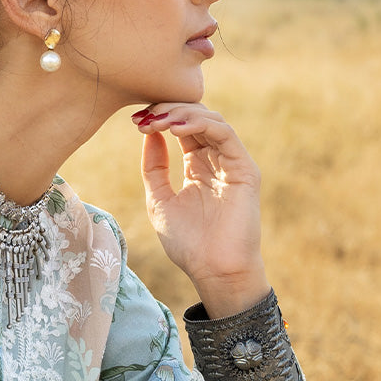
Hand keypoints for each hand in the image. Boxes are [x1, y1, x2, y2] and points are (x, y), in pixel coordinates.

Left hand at [136, 103, 268, 316]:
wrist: (213, 270)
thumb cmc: (188, 243)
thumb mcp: (159, 200)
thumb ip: (154, 168)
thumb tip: (148, 133)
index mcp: (196, 165)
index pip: (181, 128)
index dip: (160, 118)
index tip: (136, 119)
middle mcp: (215, 160)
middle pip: (196, 118)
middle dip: (169, 110)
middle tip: (146, 114)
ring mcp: (232, 162)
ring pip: (211, 120)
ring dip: (182, 114)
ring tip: (159, 120)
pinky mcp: (244, 169)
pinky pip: (225, 134)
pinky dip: (201, 124)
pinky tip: (177, 128)